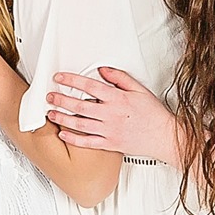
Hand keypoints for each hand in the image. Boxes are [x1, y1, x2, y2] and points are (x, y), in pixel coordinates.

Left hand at [47, 65, 182, 162]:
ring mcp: (109, 130)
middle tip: (50, 96)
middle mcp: (111, 114)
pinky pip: (87, 142)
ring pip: (80, 123)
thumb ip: (120, 78)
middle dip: (61, 99)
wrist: (165, 136)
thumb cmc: (153, 114)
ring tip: (51, 113)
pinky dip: (73, 138)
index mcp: (117, 98)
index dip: (72, 80)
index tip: (59, 77)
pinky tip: (63, 134)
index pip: (89, 86)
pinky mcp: (110, 144)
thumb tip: (103, 70)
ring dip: (62, 118)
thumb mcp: (139, 89)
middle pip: (79, 105)